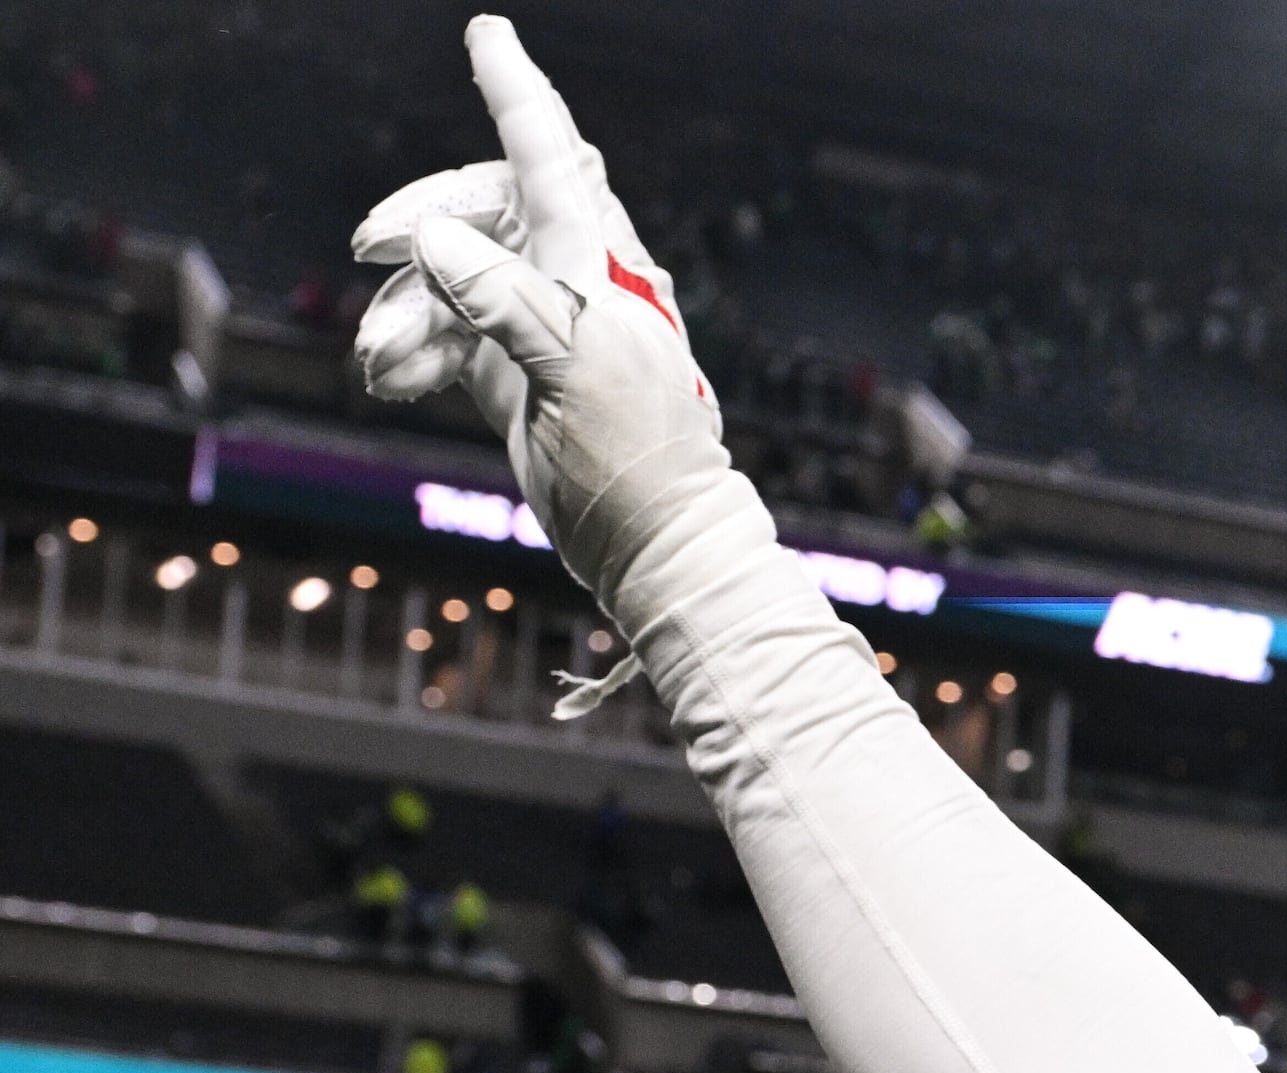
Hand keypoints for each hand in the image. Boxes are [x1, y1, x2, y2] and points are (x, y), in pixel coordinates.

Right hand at [348, 17, 726, 600]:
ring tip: (379, 361)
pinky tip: (388, 378)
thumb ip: (509, 301)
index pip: (555, 158)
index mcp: (603, 265)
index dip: (519, 94)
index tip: (488, 34)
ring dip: (405, 308)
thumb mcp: (576, 373)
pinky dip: (411, 346)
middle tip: (367, 246)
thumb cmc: (637, 462)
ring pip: (452, 275)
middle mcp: (575, 281)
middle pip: (482, 207)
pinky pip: (446, 328)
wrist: (657, 546)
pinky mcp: (516, 370)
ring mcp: (543, 324)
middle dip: (421, 221)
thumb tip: (436, 243)